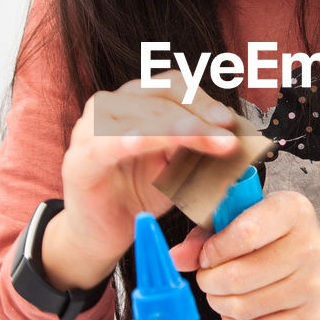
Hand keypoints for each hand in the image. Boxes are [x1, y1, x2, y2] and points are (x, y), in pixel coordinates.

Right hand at [41, 72, 237, 290]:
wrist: (102, 232)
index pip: (173, 87)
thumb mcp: (181, 167)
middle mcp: (112, 106)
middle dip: (200, 118)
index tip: (231, 123)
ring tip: (205, 143)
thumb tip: (241, 138)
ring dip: (176, 129)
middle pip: (160, 97)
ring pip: (138, 117)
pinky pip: (105, 144)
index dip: (204, 101)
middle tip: (228, 140)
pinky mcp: (79, 159)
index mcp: (138, 102)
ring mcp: (90, 129)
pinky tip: (144, 142)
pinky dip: (127, 140)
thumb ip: (203, 149)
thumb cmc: (140, 193)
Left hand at [169, 191, 319, 319]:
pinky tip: (236, 312)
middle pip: (238, 275)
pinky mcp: (311, 316)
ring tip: (220, 294)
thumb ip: (208, 234)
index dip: (214, 250)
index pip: (244, 234)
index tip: (206, 256)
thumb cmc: (280, 241)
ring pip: (244, 305)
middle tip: (207, 278)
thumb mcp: (248, 221)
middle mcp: (309, 246)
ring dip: (220, 303)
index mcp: (292, 210)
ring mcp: (314, 284)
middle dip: (210, 281)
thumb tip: (177, 257)